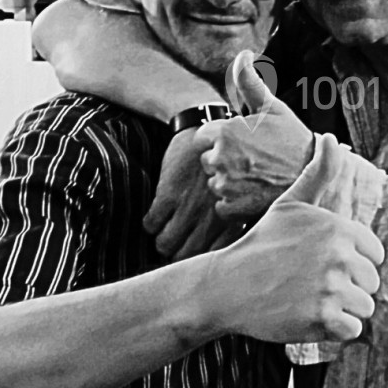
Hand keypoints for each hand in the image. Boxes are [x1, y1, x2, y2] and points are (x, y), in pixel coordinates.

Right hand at [148, 129, 241, 261]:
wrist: (203, 127)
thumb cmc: (223, 162)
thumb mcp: (237, 192)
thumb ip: (232, 220)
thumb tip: (222, 247)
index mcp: (230, 219)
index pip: (212, 256)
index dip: (199, 260)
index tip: (192, 253)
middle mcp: (210, 217)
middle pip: (185, 256)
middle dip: (176, 254)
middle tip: (174, 245)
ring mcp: (189, 207)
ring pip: (165, 244)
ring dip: (161, 242)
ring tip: (163, 233)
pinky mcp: (168, 194)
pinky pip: (151, 224)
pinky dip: (150, 224)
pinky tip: (156, 216)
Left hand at [197, 50, 314, 219]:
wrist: (315, 176)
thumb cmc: (294, 140)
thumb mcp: (273, 108)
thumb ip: (249, 81)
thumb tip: (242, 54)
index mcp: (226, 131)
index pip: (202, 137)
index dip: (219, 140)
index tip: (239, 144)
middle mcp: (221, 157)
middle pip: (207, 160)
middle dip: (222, 160)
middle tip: (251, 160)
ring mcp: (225, 183)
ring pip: (214, 182)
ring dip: (228, 181)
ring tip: (254, 176)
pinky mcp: (232, 206)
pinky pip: (221, 205)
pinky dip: (234, 202)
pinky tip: (254, 192)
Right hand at [202, 147, 384, 342]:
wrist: (227, 285)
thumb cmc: (261, 244)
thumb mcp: (290, 203)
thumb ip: (318, 172)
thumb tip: (330, 137)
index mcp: (339, 227)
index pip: (374, 254)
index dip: (352, 263)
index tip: (322, 264)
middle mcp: (339, 255)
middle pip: (371, 283)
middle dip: (346, 289)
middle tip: (310, 285)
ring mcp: (331, 287)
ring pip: (363, 308)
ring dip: (340, 311)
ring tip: (309, 301)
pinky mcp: (322, 317)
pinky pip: (351, 331)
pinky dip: (333, 331)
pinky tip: (307, 317)